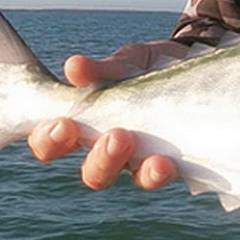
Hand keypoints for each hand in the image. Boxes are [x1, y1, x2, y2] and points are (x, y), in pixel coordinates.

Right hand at [26, 43, 183, 190]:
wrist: (190, 65)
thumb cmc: (143, 69)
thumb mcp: (124, 62)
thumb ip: (100, 69)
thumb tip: (74, 68)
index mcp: (86, 127)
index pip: (53, 144)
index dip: (49, 141)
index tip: (62, 124)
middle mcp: (112, 151)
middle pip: (94, 173)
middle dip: (100, 159)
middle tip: (114, 136)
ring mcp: (144, 159)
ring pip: (131, 177)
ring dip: (136, 167)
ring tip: (142, 150)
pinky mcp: (176, 161)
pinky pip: (165, 175)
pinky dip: (161, 171)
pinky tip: (166, 162)